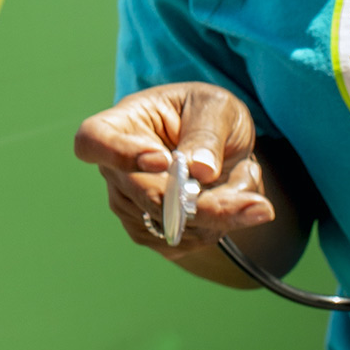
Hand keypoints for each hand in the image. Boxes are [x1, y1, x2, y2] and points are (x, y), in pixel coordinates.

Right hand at [74, 82, 273, 254]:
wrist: (219, 147)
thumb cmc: (208, 114)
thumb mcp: (217, 108)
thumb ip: (207, 134)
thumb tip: (199, 170)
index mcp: (122, 124)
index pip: (94, 141)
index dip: (119, 155)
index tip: (161, 160)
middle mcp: (115, 169)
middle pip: (147, 197)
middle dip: (205, 204)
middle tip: (255, 205)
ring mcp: (130, 204)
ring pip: (175, 226)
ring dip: (224, 211)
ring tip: (243, 174)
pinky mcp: (151, 232)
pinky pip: (189, 241)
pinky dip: (222, 225)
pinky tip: (231, 197)